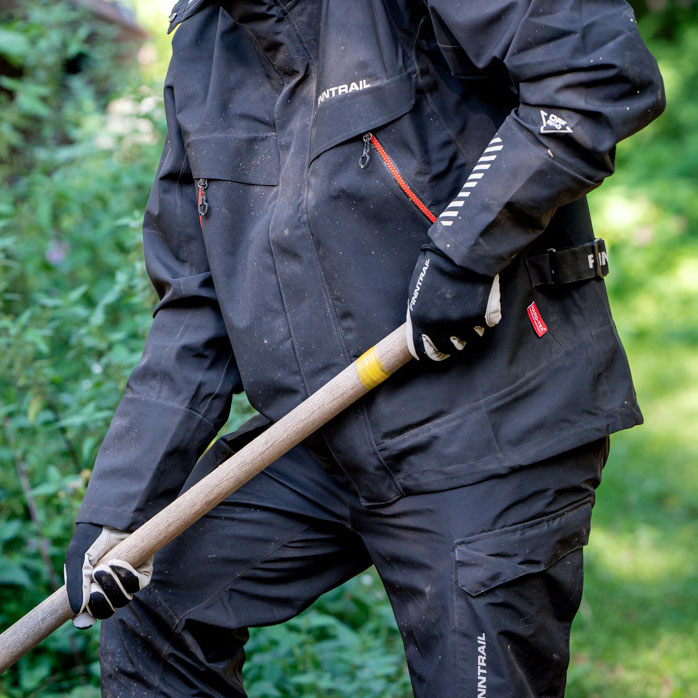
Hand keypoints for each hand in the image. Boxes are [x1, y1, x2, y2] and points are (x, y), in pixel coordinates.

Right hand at [64, 523, 152, 628]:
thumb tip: (78, 612)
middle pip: (106, 611)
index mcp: (90, 590)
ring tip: (103, 567)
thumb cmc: (92, 540)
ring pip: (122, 600)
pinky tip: (117, 562)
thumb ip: (76, 585)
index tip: (84, 617)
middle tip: (94, 587)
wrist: (112, 520)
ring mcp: (126, 582)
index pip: (88, 615)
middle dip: (99, 602)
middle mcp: (108, 589)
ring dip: (112, 586)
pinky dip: (126, 576)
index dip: (86, 619)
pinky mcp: (142, 573)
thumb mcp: (77, 560)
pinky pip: (137, 585)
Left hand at [406, 244, 500, 360]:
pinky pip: (484, 326)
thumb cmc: (436, 267)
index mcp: (423, 322)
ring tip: (466, 317)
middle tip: (453, 334)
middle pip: (450, 349)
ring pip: (469, 339)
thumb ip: (419, 312)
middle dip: (451, 343)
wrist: (462, 254)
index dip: (431, 352)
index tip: (435, 352)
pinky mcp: (485, 317)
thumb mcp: (417, 290)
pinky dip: (482, 320)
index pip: (427, 351)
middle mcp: (444, 327)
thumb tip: (420, 327)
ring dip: (467, 331)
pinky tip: (478, 307)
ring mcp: (466, 324)